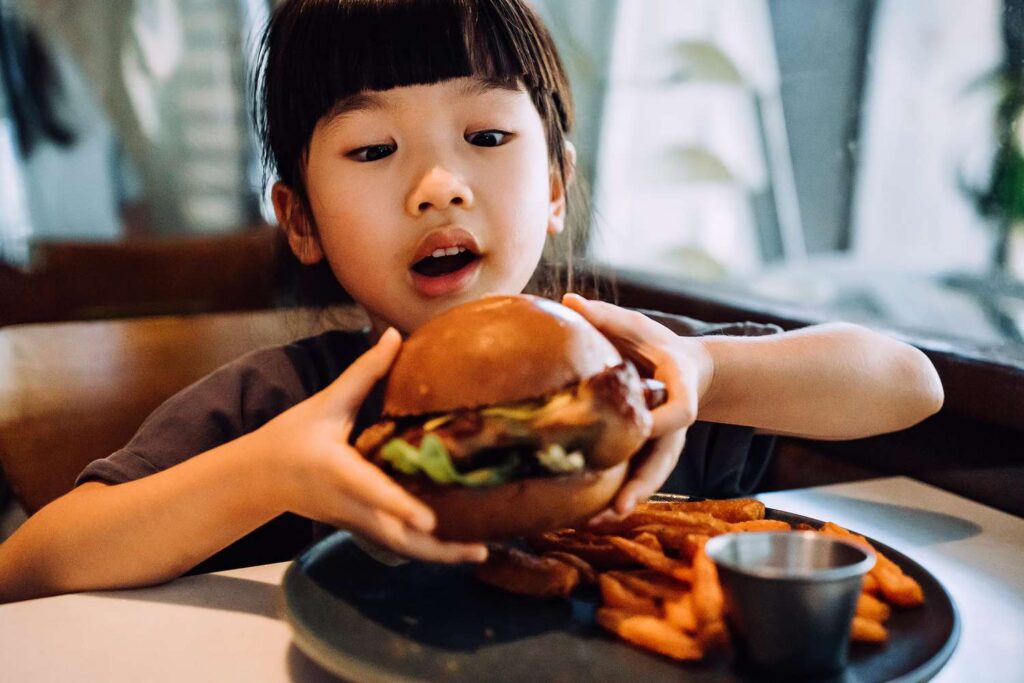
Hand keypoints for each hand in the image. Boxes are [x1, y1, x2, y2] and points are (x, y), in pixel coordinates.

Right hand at [256, 328, 486, 563]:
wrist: (258, 478)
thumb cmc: (291, 436)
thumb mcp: (326, 402)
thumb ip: (364, 372)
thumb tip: (396, 335)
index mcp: (339, 471)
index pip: (373, 492)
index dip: (401, 507)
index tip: (430, 521)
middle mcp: (350, 504)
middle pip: (396, 538)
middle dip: (437, 550)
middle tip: (480, 552)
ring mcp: (355, 521)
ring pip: (399, 548)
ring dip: (437, 555)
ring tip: (480, 553)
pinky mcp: (359, 527)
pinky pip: (396, 543)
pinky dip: (425, 549)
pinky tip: (456, 545)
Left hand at [561, 294, 713, 519]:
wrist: (685, 369)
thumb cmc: (656, 345)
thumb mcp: (637, 328)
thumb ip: (607, 318)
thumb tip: (570, 300)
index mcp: (680, 391)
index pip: (679, 413)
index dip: (662, 424)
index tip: (641, 430)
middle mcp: (674, 425)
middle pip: (664, 460)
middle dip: (642, 485)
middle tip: (619, 509)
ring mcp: (663, 444)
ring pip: (649, 477)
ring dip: (626, 501)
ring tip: (597, 523)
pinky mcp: (648, 454)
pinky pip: (635, 478)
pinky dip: (616, 497)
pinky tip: (587, 517)